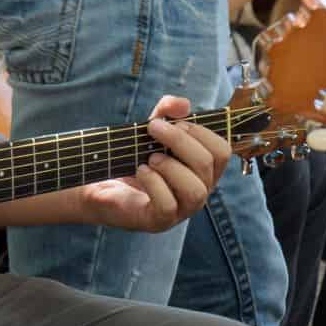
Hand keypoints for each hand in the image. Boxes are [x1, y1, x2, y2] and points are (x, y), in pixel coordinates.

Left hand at [78, 96, 228, 232]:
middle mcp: (199, 191)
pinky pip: (168, 205)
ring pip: (195, 190)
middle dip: (180, 141)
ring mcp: (182, 210)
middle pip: (207, 165)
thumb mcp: (152, 128)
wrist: (103, 184)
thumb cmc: (136, 156)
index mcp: (204, 170)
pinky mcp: (160, 220)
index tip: (176, 122)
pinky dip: (154, 182)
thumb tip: (183, 105)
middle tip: (153, 129)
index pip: (222, 152)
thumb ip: (167, 111)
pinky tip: (141, 172)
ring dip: (170, 166)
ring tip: (150, 157)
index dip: (203, 133)